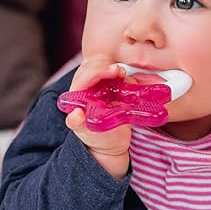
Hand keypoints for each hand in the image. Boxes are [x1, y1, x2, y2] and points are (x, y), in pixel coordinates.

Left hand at [64, 55, 131, 178]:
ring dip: (119, 71)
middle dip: (108, 65)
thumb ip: (77, 124)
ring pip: (108, 66)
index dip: (98, 70)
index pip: (85, 75)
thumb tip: (75, 114)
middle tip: (121, 73)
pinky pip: (121, 76)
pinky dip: (130, 77)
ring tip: (129, 84)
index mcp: (78, 94)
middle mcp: (89, 86)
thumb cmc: (95, 138)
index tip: (113, 71)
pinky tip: (135, 85)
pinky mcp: (116, 87)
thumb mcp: (86, 133)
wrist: (111, 145)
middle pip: (95, 64)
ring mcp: (103, 85)